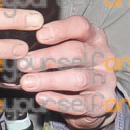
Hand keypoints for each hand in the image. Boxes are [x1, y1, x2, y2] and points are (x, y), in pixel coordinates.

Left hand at [18, 15, 117, 129]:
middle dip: (47, 57)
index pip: (81, 26)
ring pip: (78, 78)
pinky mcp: (103, 103)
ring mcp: (106, 80)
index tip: (39, 35)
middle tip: (25, 63)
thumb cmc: (77, 68)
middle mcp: (104, 56)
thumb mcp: (70, 50)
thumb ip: (53, 44)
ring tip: (27, 82)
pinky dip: (57, 101)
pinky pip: (79, 103)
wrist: (96, 99)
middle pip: (77, 52)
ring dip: (49, 80)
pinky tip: (41, 97)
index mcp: (95, 37)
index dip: (60, 29)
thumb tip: (23, 45)